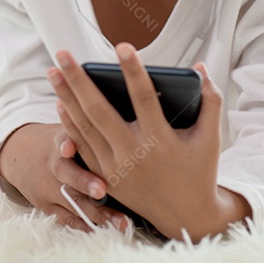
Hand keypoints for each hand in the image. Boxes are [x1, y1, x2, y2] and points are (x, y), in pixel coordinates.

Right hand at [0, 122, 131, 232]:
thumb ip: (90, 121)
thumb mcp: (67, 125)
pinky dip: (86, 224)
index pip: (61, 140)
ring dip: (96, 212)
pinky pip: (69, 219)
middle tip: (101, 189)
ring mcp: (49, 188)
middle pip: (66, 174)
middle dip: (83, 182)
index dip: (65, 143)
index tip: (69, 146)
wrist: (22, 155)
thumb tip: (121, 102)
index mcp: (59, 141)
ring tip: (118, 221)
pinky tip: (105, 230)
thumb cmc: (60, 139)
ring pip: (72, 201)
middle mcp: (52, 165)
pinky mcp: (48, 206)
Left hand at [47, 43, 249, 239]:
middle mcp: (133, 153)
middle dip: (78, 80)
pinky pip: (82, 146)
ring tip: (53, 71)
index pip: (143, 98)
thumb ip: (210, 101)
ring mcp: (115, 166)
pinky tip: (61, 102)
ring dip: (66, 97)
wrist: (185, 216)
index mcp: (160, 140)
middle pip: (99, 110)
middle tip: (62, 54)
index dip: (133, 70)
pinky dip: (70, 123)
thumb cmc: (199, 171)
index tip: (122, 46)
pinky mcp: (105, 176)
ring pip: (84, 126)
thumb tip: (200, 67)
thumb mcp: (210, 138)